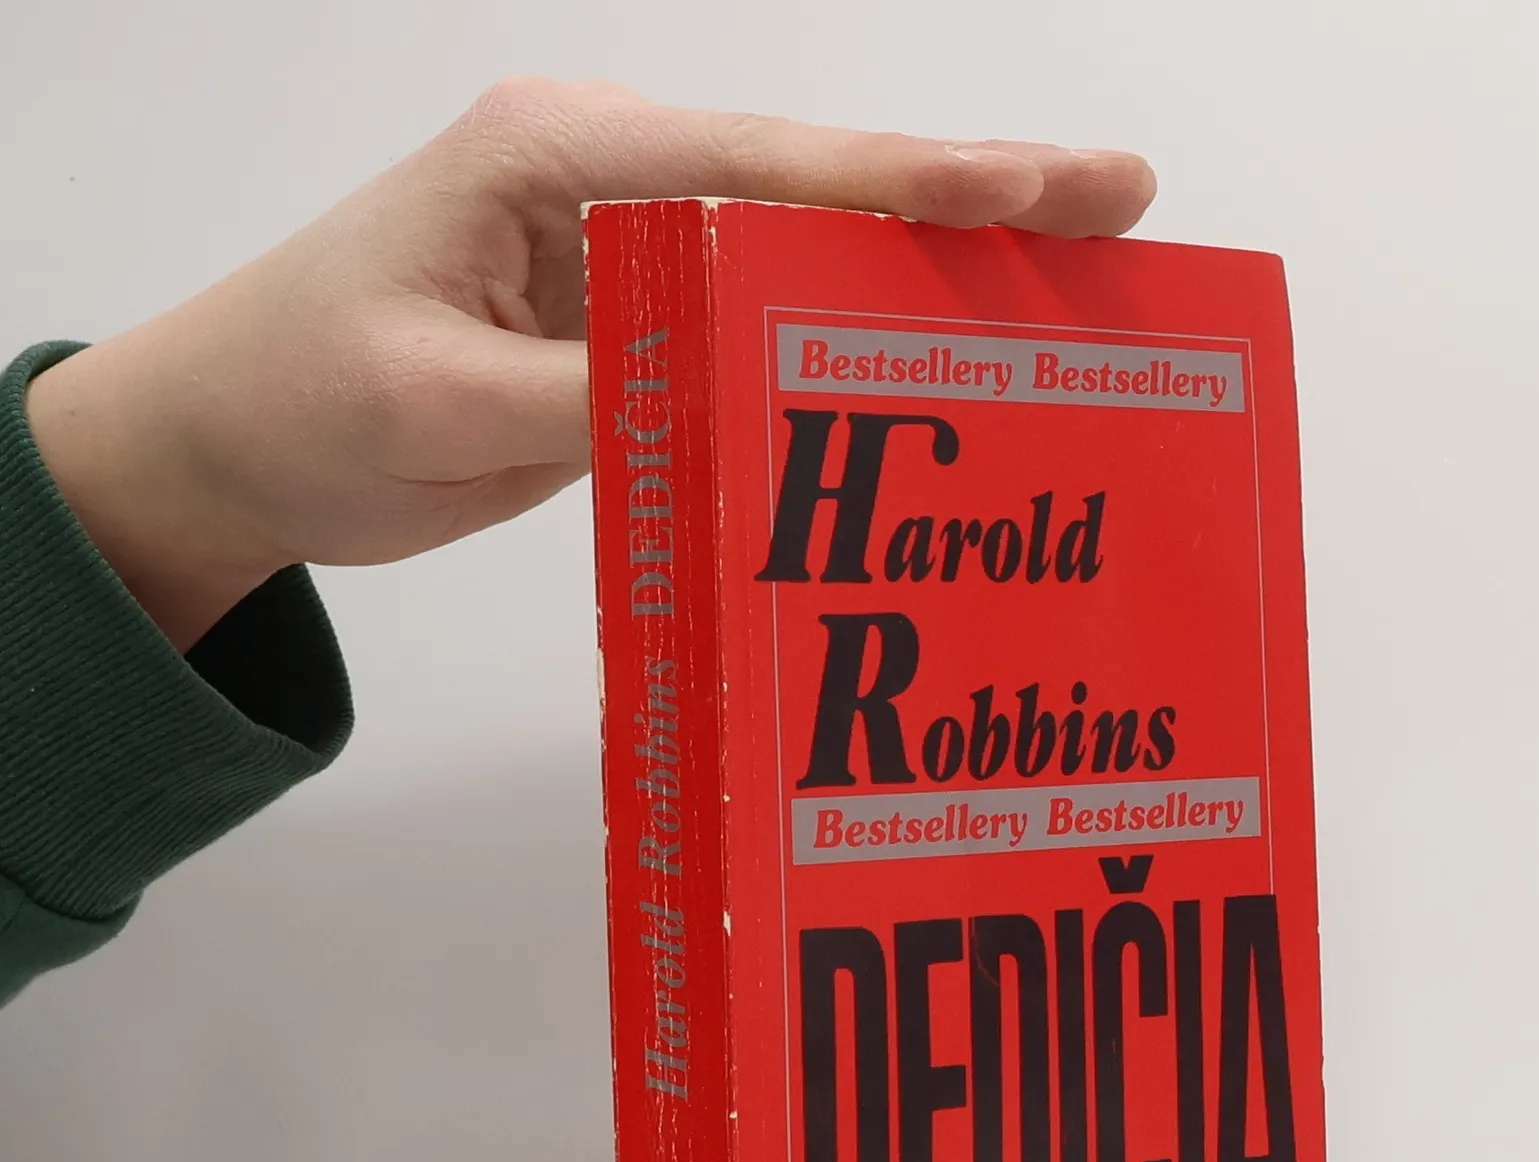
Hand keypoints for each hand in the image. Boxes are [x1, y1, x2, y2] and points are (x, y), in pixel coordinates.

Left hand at [24, 80, 1156, 650]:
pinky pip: (764, 326)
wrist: (234, 441)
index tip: (1035, 190)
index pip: (763, 165)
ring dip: (931, 272)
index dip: (907, 185)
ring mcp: (633, 256)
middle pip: (818, 187)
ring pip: (808, 254)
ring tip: (1066, 284)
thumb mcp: (436, 403)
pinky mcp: (636, 328)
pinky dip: (856, 342)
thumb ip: (595, 394)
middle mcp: (614, 185)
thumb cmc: (300, 396)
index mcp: (558, 158)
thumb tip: (752, 400)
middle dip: (970, 198)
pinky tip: (937, 367)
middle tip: (1121, 202)